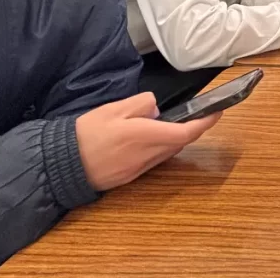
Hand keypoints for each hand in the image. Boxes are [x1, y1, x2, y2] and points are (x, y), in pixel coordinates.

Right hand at [76, 93, 221, 190]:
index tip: (217, 112)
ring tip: (178, 122)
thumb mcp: (113, 109)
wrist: (61, 165)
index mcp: (145, 136)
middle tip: (202, 114)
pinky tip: (153, 137)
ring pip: (168, 152)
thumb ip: (140, 104)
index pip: (185, 132)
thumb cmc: (86, 134)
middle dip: (193, 129)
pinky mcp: (131, 176)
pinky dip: (161, 147)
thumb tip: (156, 108)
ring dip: (177, 139)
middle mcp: (147, 155)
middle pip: (180, 143)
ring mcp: (140, 168)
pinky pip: (155, 159)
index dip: (205, 123)